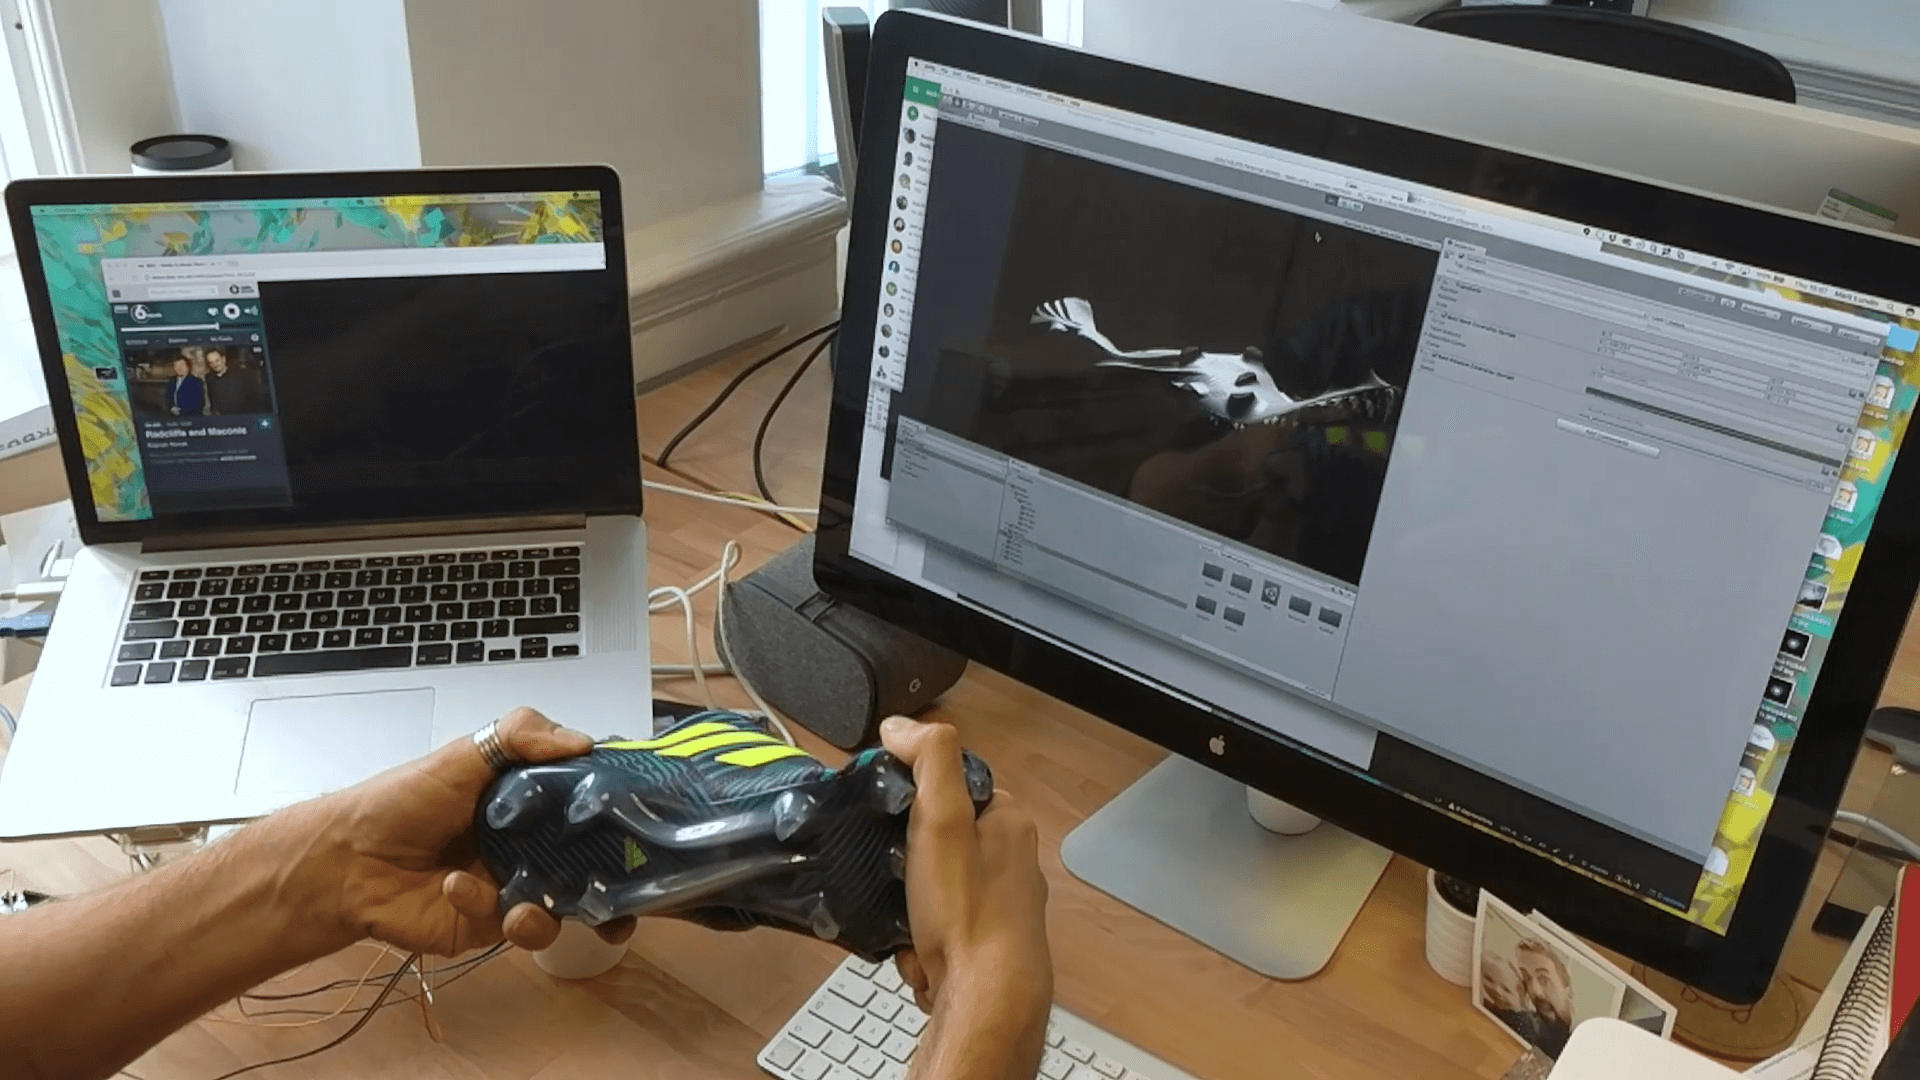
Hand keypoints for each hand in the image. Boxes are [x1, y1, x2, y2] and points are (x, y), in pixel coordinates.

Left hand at [302, 706, 635, 955]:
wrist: (347, 860)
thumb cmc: (403, 801)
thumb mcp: (463, 753)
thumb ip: (523, 735)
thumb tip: (584, 741)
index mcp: (535, 800)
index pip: (594, 806)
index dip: (623, 815)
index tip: (647, 822)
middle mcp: (535, 843)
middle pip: (597, 864)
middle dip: (618, 883)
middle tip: (625, 893)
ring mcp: (518, 885)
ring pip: (570, 907)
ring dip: (556, 909)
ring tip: (523, 905)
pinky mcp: (493, 923)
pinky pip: (520, 927)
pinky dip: (493, 909)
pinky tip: (457, 888)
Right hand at [880, 717, 1050, 1016]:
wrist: (984, 1003)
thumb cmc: (969, 914)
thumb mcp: (942, 817)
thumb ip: (929, 760)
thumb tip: (903, 725)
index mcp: (1009, 823)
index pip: (954, 785)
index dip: (913, 797)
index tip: (888, 814)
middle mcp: (1011, 863)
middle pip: (936, 841)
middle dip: (905, 862)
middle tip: (895, 874)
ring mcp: (998, 908)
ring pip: (931, 890)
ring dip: (907, 906)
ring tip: (905, 918)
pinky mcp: (981, 946)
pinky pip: (934, 931)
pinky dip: (916, 942)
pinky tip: (916, 952)